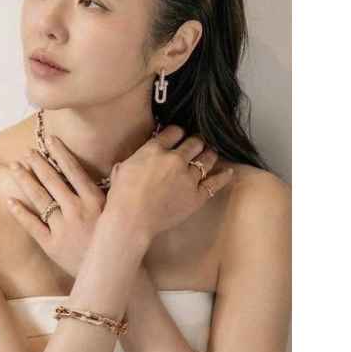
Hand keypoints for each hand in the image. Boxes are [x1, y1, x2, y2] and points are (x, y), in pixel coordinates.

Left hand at [6, 136, 106, 278]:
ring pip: (40, 199)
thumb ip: (117, 188)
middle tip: (27, 152)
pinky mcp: (52, 246)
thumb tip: (118, 166)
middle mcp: (77, 210)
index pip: (73, 170)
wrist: (114, 272)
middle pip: (52, 181)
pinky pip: (32, 226)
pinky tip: (10, 200)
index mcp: (94, 200)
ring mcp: (63, 228)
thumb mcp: (121, 211)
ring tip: (15, 167)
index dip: (59, 153)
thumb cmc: (119, 240)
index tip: (49, 139)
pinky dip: (20, 213)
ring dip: (26, 181)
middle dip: (37, 163)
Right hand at [103, 125, 233, 243]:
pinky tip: (228, 172)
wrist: (131, 220)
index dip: (177, 133)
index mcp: (155, 149)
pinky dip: (224, 176)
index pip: (174, 131)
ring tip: (210, 154)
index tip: (178, 136)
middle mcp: (175, 159)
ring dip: (209, 154)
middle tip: (196, 144)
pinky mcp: (197, 196)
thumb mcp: (122, 167)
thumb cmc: (121, 196)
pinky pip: (215, 182)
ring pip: (207, 158)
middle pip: (194, 142)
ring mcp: (188, 177)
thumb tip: (142, 156)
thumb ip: (137, 157)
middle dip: (195, 142)